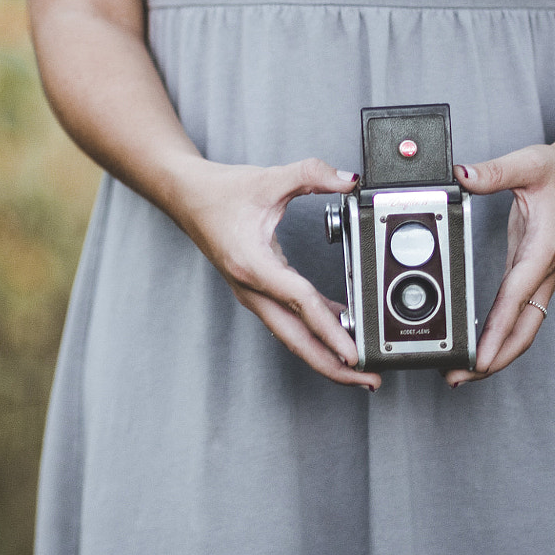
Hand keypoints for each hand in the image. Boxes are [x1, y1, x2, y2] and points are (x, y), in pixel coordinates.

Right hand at [173, 157, 381, 389]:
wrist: (185, 197)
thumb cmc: (219, 194)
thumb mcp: (269, 178)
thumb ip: (311, 174)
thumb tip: (348, 180)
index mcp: (253, 265)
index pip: (300, 304)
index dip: (330, 330)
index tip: (354, 353)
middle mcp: (252, 288)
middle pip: (296, 341)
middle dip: (333, 366)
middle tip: (368, 380)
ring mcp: (254, 294)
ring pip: (292, 336)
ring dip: (325, 355)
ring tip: (359, 370)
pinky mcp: (258, 291)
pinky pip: (290, 320)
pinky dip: (316, 332)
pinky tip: (341, 331)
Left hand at [444, 143, 554, 386]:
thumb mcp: (527, 163)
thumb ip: (493, 172)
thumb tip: (461, 176)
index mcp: (544, 249)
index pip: (517, 298)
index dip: (497, 330)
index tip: (479, 358)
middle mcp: (545, 271)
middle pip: (524, 331)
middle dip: (493, 360)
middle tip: (458, 379)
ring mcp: (541, 279)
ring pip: (522, 329)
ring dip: (495, 355)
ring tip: (460, 375)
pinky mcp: (532, 278)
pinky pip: (517, 317)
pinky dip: (497, 336)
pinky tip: (475, 348)